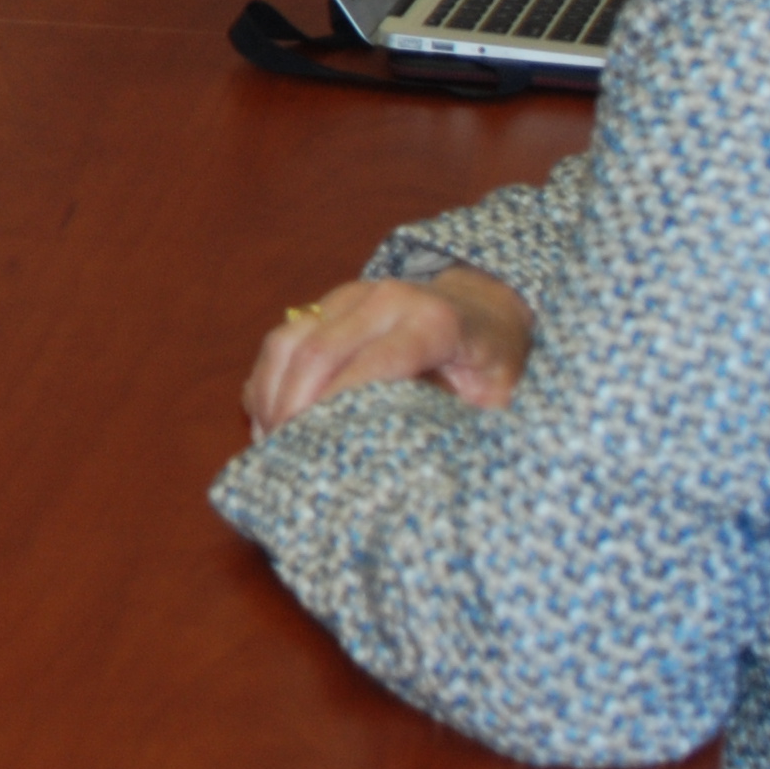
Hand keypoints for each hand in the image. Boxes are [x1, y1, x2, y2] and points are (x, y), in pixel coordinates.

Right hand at [243, 269, 535, 434]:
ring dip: (271, 394)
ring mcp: (350, 296)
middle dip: (292, 406)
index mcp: (433, 322)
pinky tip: (268, 420)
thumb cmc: (495, 364)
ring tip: (270, 443)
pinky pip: (282, 339)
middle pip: (316, 349)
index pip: (371, 363)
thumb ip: (467, 426)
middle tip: (284, 456)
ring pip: (288, 340)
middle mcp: (385, 299)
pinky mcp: (327, 304)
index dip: (337, 406)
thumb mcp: (502, 400)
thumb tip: (422, 472)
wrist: (485, 309)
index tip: (317, 453)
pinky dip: (267, 381)